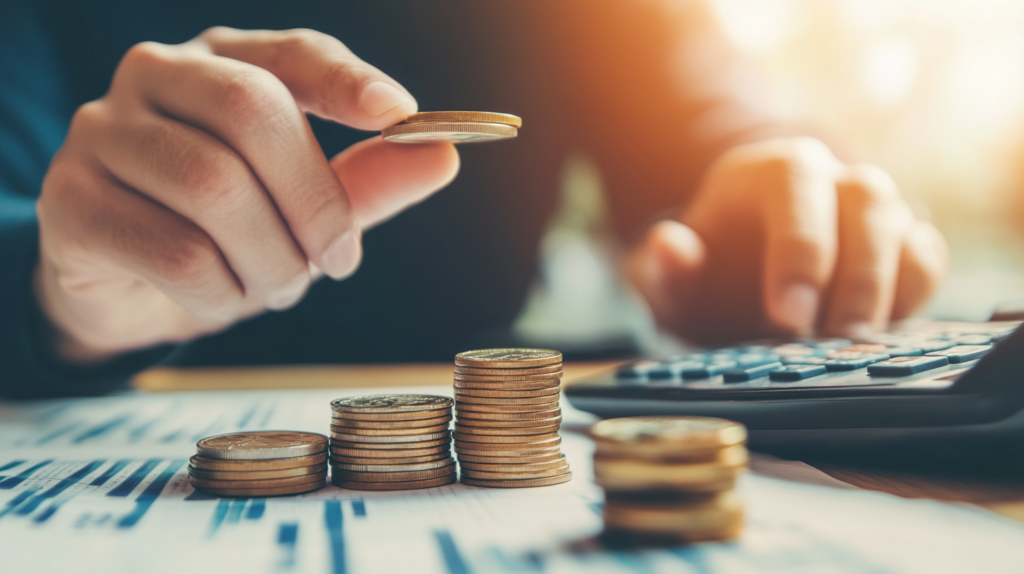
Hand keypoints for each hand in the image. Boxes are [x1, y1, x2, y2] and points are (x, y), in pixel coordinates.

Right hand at [35, 27, 458, 362]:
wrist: (127, 289)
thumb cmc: (226, 231)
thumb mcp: (303, 206)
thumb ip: (367, 181)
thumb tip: (442, 156)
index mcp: (223, 62)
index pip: (291, 52)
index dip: (346, 80)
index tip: (398, 115)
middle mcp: (156, 78)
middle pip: (252, 111)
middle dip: (316, 201)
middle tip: (339, 260)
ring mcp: (104, 134)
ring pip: (214, 188)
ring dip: (270, 259)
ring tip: (279, 286)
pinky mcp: (73, 203)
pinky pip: (174, 252)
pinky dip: (220, 293)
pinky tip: (221, 297)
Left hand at [626, 137, 946, 343]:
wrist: (737, 290)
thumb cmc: (707, 280)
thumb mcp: (668, 282)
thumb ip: (659, 268)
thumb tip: (668, 246)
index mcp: (769, 172)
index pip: (795, 182)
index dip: (799, 245)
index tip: (787, 313)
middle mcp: (829, 179)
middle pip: (865, 197)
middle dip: (854, 273)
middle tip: (831, 339)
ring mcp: (871, 212)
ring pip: (902, 225)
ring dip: (886, 288)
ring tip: (854, 344)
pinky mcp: (901, 248)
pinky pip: (926, 258)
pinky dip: (914, 293)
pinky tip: (883, 330)